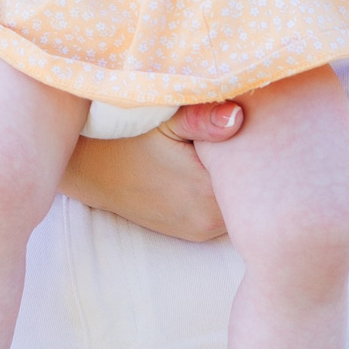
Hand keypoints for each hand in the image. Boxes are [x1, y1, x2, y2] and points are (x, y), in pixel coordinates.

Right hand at [58, 102, 244, 240]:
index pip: (256, 172)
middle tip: (238, 134)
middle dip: (249, 165)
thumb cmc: (125, 139)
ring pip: (237, 203)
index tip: (253, 125)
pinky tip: (206, 169)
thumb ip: (203, 118)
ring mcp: (203, 230)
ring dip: (233, 181)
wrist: (89, 170)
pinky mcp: (194, 233)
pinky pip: (222, 212)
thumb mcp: (164, 121)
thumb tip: (239, 115)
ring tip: (217, 151)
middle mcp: (211, 221)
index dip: (259, 147)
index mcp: (209, 193)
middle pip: (250, 191)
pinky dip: (220, 192)